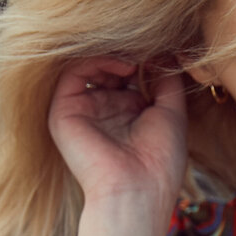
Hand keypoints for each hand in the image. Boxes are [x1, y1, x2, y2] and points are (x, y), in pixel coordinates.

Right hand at [48, 56, 187, 235]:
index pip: (128, 73)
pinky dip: (97, 61)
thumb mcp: (172, 114)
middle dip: (128, 51)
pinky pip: (73, 73)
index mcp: (126, 113)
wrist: (137, 192)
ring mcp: (82, 110)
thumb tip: (169, 51)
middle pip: (108, 67)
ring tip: (137, 55)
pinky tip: (124, 64)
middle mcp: (102, 111)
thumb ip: (168, 81)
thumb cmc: (160, 162)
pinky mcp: (63, 112)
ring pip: (89, 66)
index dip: (144, 57)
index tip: (163, 48)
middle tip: (148, 42)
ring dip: (113, 53)